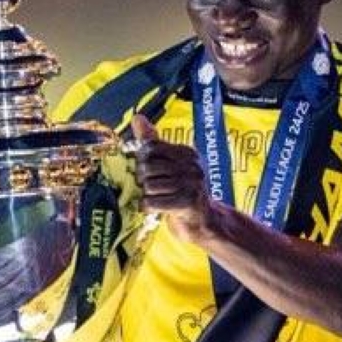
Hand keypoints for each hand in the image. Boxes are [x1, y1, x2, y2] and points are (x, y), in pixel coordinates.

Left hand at [130, 114, 215, 242]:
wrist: (203, 223)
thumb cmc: (182, 193)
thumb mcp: (170, 165)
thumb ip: (153, 142)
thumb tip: (138, 118)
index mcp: (187, 153)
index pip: (152, 147)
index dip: (142, 160)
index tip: (146, 171)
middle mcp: (192, 166)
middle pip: (148, 166)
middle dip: (142, 180)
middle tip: (150, 188)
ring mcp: (192, 184)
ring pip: (149, 185)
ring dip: (146, 196)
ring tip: (156, 199)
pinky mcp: (188, 203)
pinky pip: (153, 202)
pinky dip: (147, 207)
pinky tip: (154, 209)